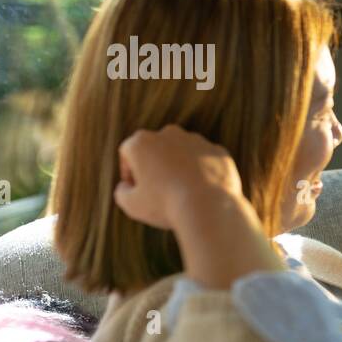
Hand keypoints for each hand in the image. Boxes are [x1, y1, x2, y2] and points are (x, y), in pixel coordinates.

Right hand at [113, 124, 245, 230]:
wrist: (208, 207)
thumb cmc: (165, 206)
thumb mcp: (131, 205)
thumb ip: (122, 192)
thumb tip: (126, 186)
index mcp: (142, 141)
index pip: (128, 153)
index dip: (129, 172)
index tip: (136, 189)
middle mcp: (169, 134)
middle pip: (156, 149)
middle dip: (155, 165)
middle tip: (159, 190)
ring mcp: (197, 140)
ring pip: (183, 154)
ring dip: (180, 168)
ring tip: (183, 193)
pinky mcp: (219, 151)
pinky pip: (206, 162)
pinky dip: (203, 173)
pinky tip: (202, 192)